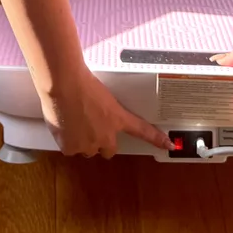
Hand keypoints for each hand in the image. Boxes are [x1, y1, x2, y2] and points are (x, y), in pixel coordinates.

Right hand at [40, 68, 172, 156]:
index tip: (169, 144)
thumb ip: (103, 109)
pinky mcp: (72, 148)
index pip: (142, 130)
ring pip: (88, 150)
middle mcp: (106, 135)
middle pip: (109, 149)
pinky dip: (67, 141)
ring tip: (72, 122)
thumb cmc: (81, 82)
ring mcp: (89, 144)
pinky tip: (63, 126)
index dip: (156, 139)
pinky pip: (71, 149)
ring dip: (83, 141)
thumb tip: (95, 113)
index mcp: (117, 118)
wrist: (63, 85)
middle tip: (90, 126)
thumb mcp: (101, 95)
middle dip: (101, 141)